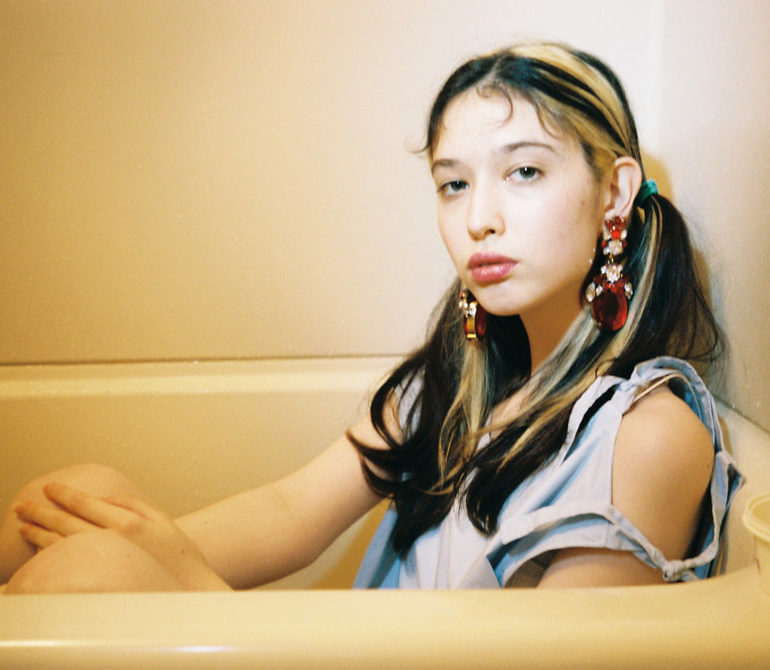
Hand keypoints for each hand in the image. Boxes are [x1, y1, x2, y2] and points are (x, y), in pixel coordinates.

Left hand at [15, 483, 228, 589]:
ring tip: (22, 526)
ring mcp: (104, 563)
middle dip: (42, 512)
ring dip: (39, 533)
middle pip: (67, 522)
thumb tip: (107, 498)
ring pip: (62, 544)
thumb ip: (134, 505)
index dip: (65, 494)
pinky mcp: (99, 581)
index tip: (49, 487)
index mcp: (128, 523)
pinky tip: (38, 550)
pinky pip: (68, 565)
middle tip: (23, 506)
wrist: (187, 589)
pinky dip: (50, 555)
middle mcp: (112, 541)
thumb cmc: (177, 555)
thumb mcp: (162, 519)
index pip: (87, 503)